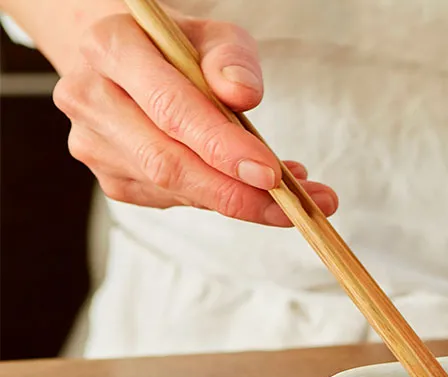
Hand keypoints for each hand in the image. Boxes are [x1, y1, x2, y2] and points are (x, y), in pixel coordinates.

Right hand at [52, 12, 336, 225]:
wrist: (132, 61)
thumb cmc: (181, 47)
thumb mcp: (216, 36)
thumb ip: (232, 60)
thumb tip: (243, 95)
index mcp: (110, 47)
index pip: (171, 108)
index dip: (223, 147)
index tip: (271, 173)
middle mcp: (90, 96)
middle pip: (166, 161)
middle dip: (235, 191)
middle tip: (294, 205)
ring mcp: (93, 143)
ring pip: (169, 188)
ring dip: (236, 200)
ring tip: (291, 198)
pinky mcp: (109, 177)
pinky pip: (170, 200)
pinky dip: (219, 200)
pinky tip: (252, 191)